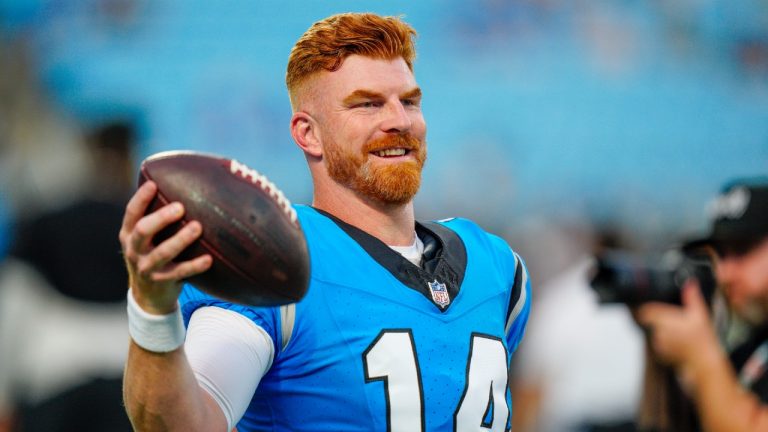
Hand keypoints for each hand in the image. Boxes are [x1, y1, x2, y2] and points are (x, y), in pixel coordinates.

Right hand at [119, 181, 211, 313]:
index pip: (131, 213)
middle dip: (161, 218)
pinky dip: (195, 265)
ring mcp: (146, 268)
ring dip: (181, 239)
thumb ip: (156, 218)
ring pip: (163, 253)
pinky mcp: (162, 282)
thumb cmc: (152, 255)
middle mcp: (134, 250)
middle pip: (143, 230)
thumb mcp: (146, 239)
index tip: (153, 183)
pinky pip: (180, 273)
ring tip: (198, 227)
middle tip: (181, 207)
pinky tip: (209, 259)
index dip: (141, 198)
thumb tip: (181, 186)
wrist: (147, 296)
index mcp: (128, 234)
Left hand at [636, 279, 720, 370]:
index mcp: (664, 321)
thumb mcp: (700, 315)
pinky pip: (658, 342)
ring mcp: (658, 344)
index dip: (645, 306)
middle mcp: (657, 333)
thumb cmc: (703, 340)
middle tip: (673, 318)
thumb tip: (689, 283)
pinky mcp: (660, 353)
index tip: (648, 303)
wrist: (704, 362)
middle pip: (650, 320)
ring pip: (654, 331)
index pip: (644, 311)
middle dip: (658, 318)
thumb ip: (692, 298)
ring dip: (661, 328)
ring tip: (678, 329)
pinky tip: (678, 339)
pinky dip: (665, 339)